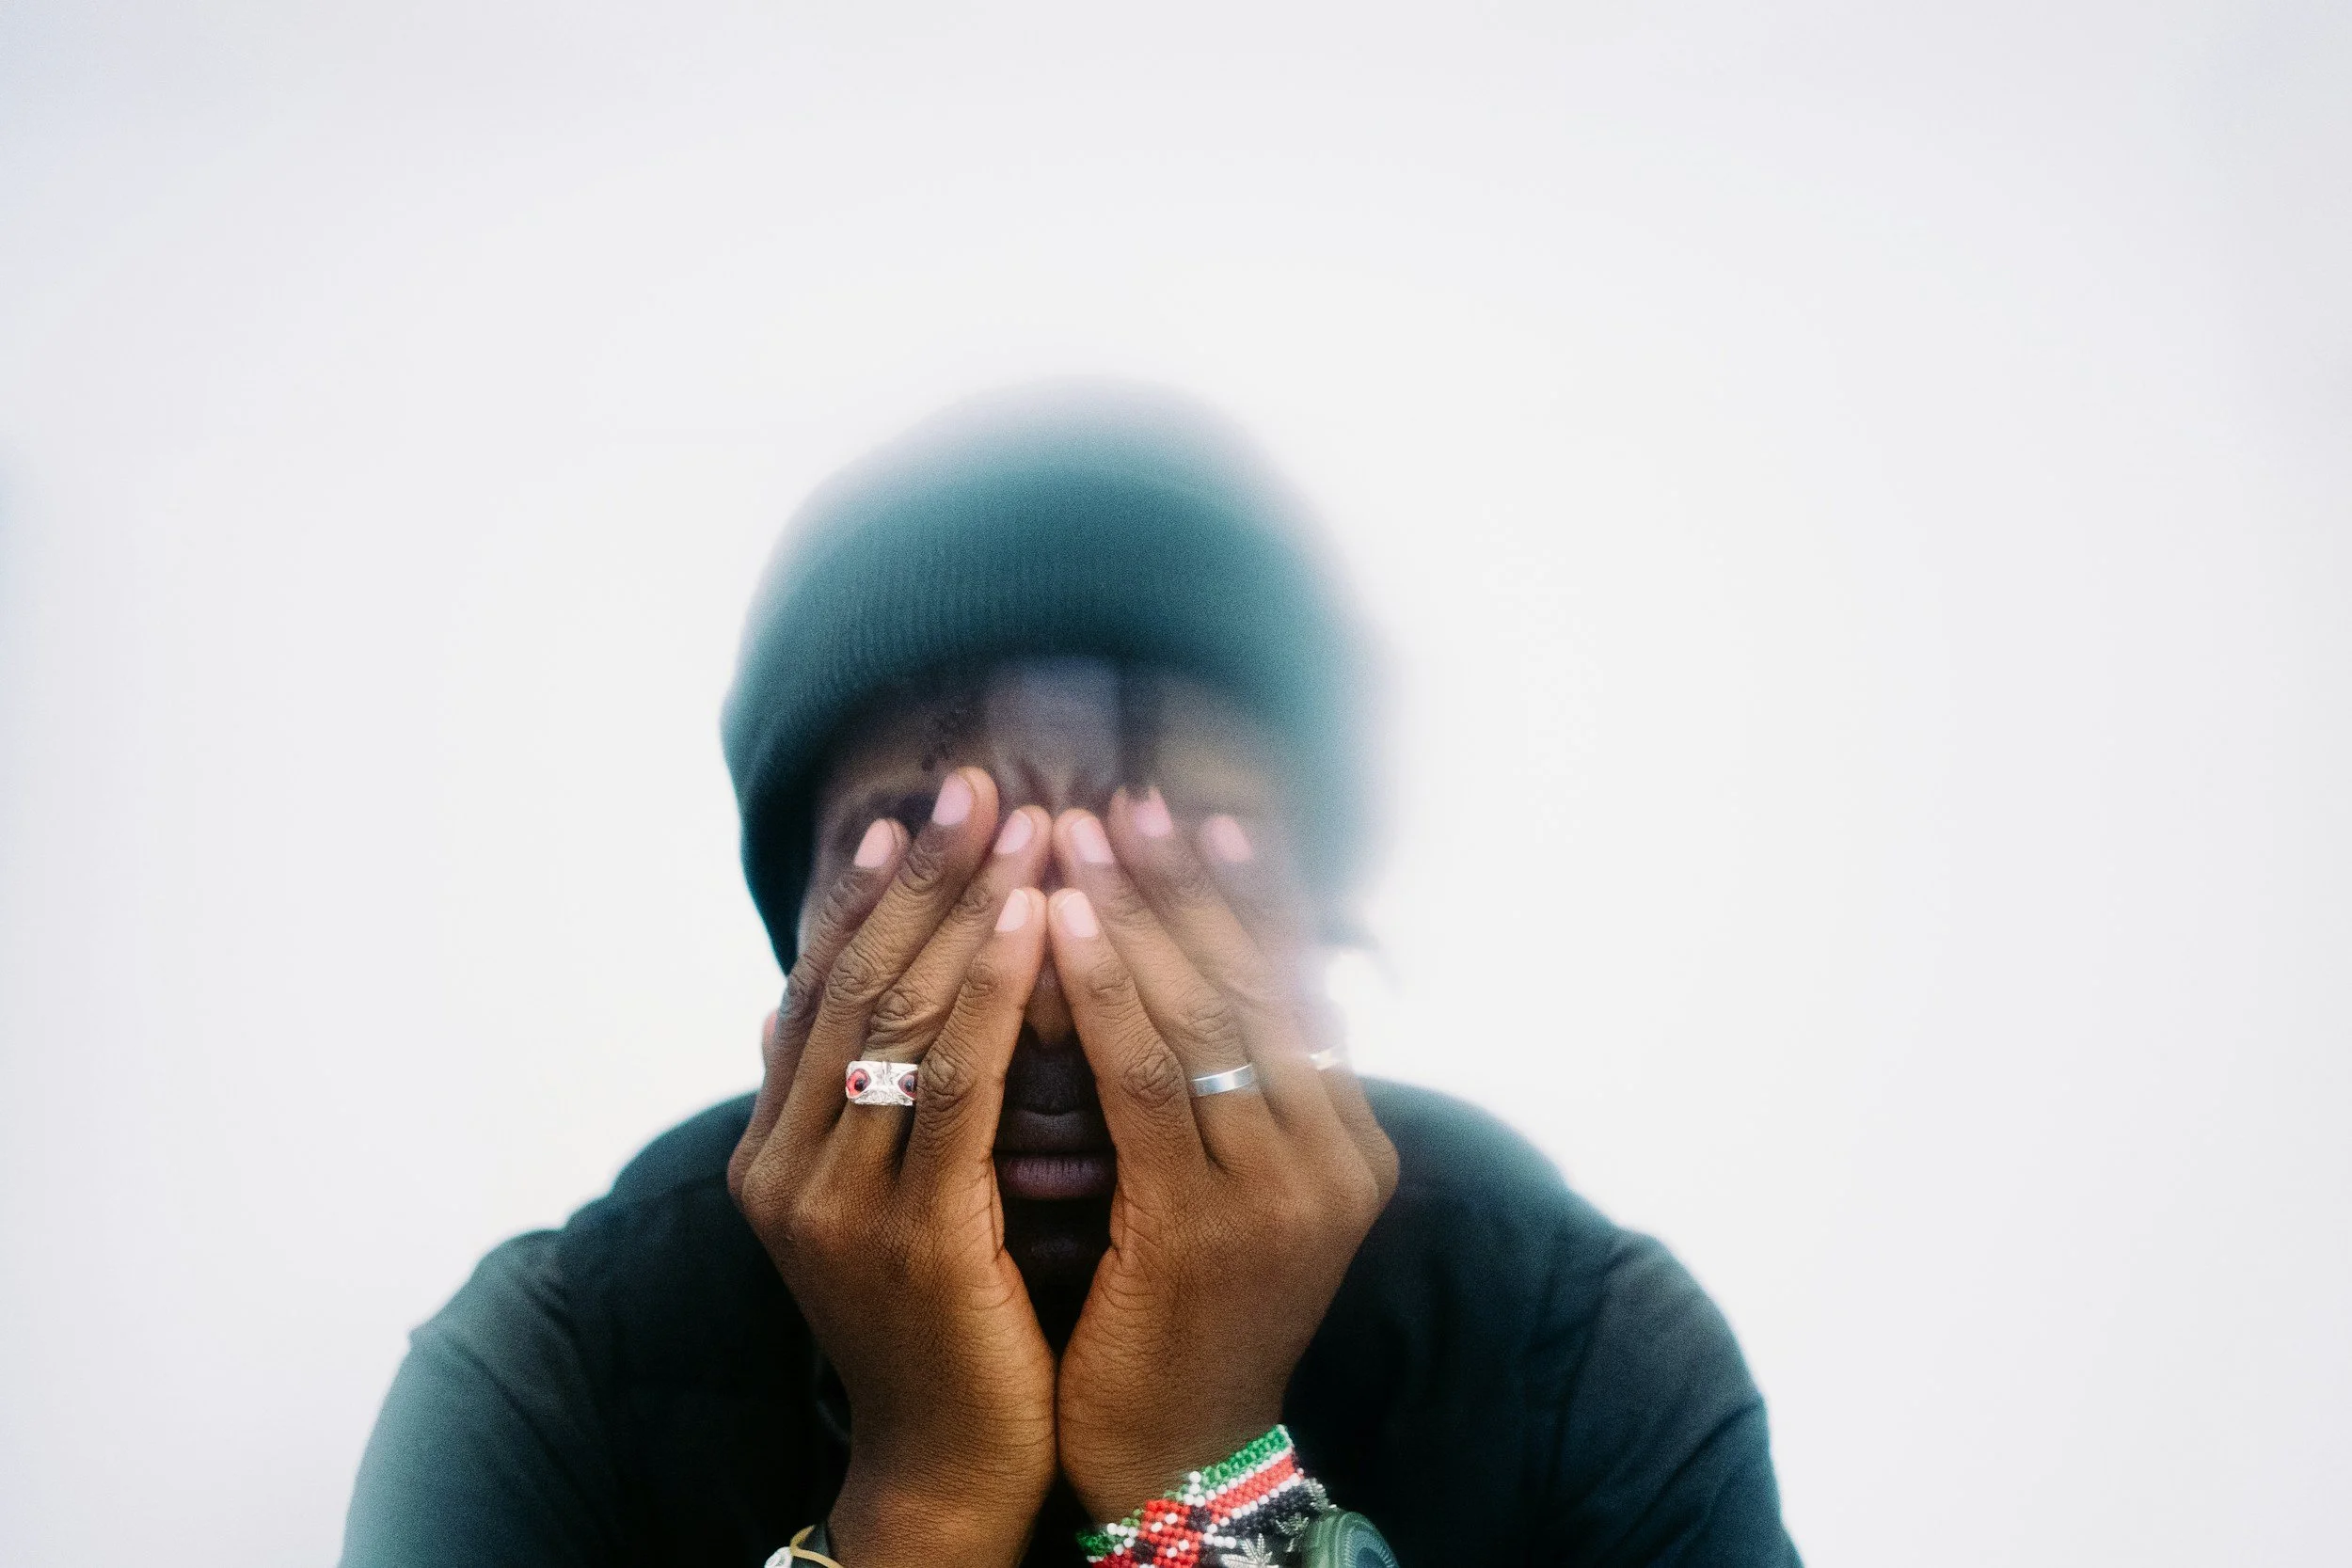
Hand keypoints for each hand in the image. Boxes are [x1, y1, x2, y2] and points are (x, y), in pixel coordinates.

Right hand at [728, 768, 1057, 1567]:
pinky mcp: (913, 1235)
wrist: (952, 1467)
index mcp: (773, 1153)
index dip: (864, 895)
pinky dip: (997, 994)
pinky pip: (958, 1087)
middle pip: (852, 984)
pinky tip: (1039, 927)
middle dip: (920, 878)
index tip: (914, 813)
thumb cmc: (940, 1325)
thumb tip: (789, 1005)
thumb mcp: (880, 1201)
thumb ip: (845, 1106)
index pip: (817, 990)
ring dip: (966, 910)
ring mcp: (839, 1204)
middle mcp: (787, 1168)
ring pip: (901, 1019)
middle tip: (979, 787)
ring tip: (1024, 827)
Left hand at [1044, 790, 1399, 1524]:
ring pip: (1204, 1015)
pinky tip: (1062, 926)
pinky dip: (1105, 992)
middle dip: (1186, 881)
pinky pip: (1147, 1080)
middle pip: (1257, 982)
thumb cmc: (1181, 1316)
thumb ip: (1226, 1094)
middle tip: (1124, 799)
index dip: (1248, 893)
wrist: (1171, 1459)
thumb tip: (1195, 965)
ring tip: (1078, 833)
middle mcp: (1336, 1158)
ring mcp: (1281, 1193)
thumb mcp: (1225, 1191)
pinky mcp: (1206, 1226)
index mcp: (1352, 1144)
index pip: (1299, 987)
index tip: (1197, 814)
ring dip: (1138, 910)